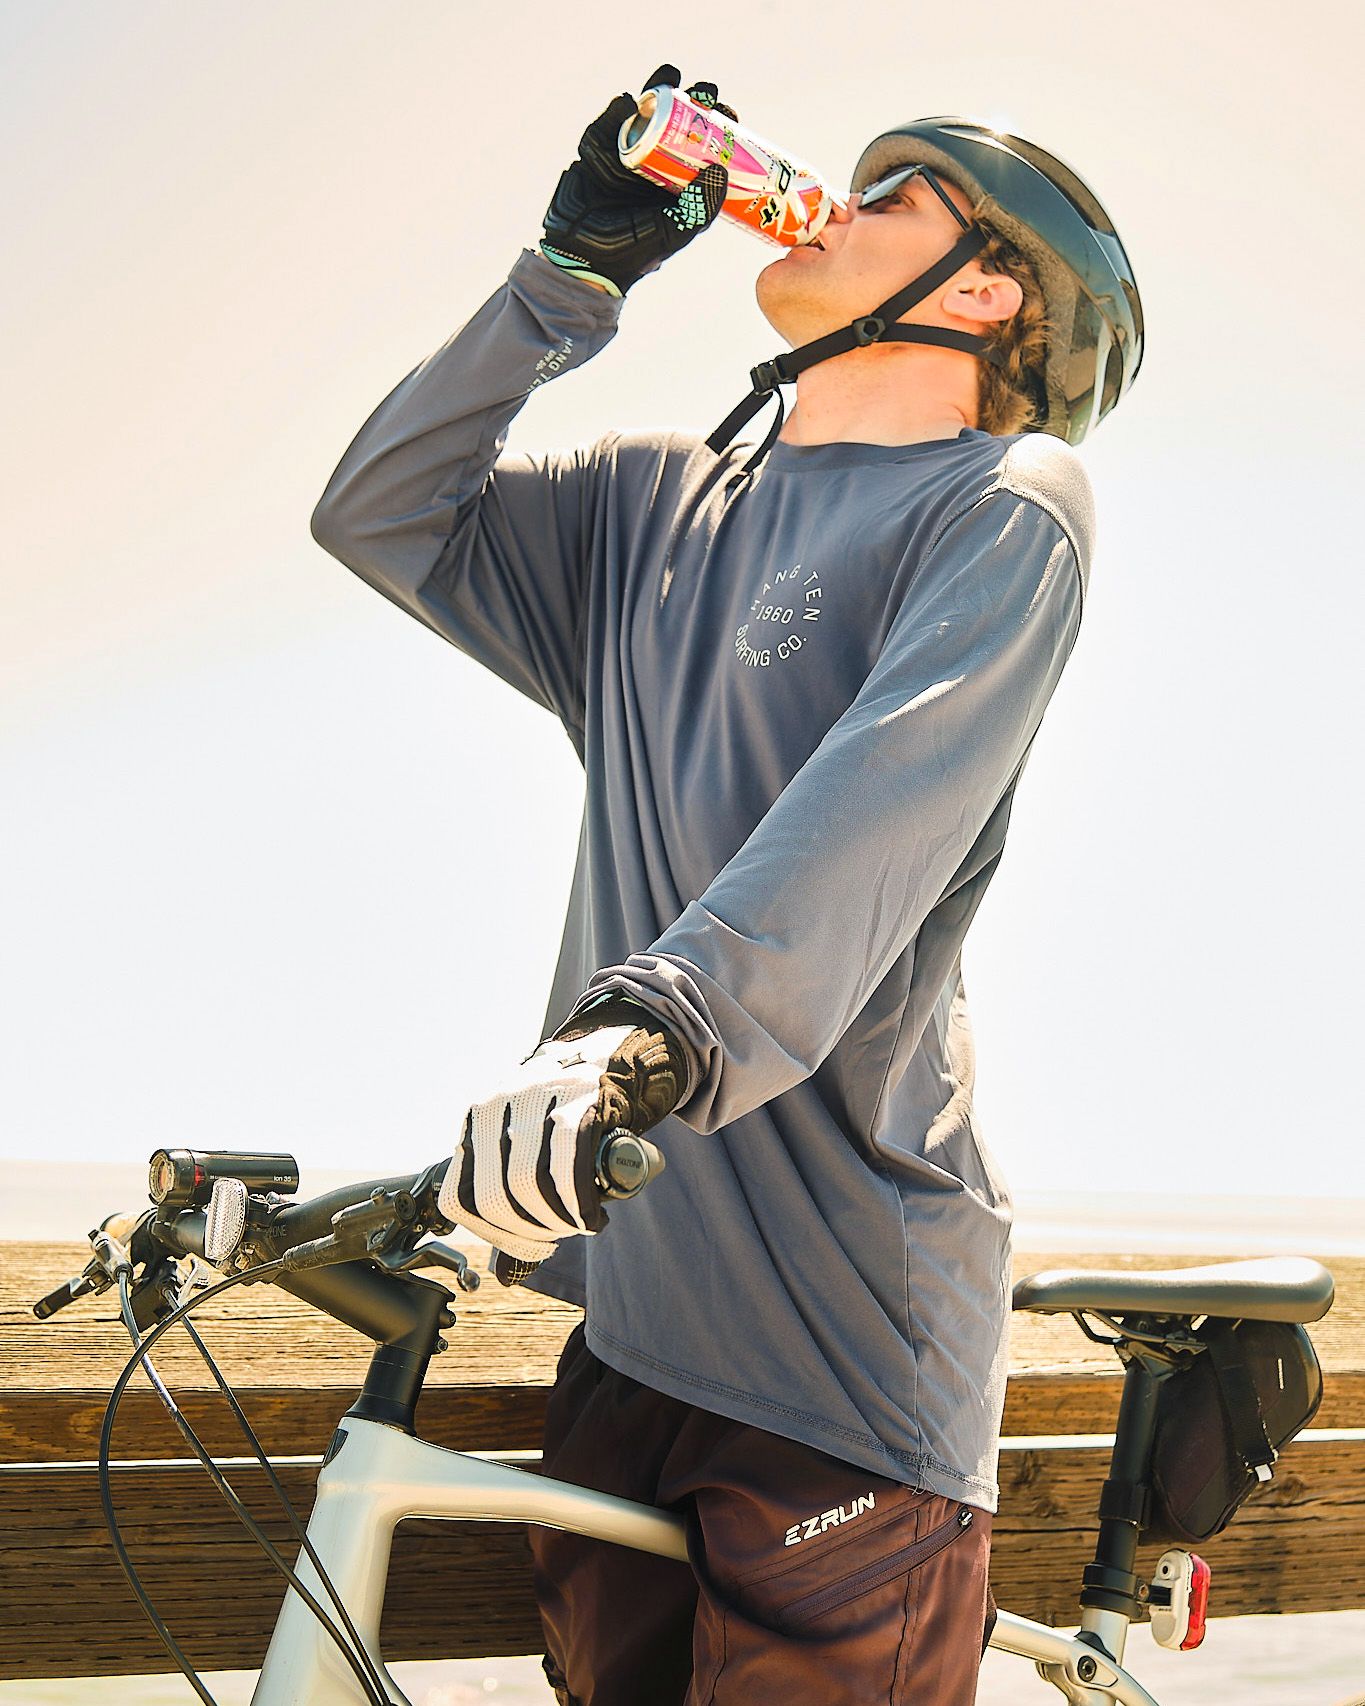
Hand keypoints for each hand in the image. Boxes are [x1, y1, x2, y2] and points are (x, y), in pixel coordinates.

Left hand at [436, 1000, 686, 1263]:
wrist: (614, 1053)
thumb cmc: (570, 1108)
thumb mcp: (526, 1134)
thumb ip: (509, 1183)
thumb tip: (505, 1269)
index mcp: (477, 1116)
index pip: (461, 1197)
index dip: (493, 1233)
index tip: (524, 1243)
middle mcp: (499, 1103)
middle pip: (496, 1196)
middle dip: (529, 1231)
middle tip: (558, 1235)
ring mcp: (539, 1098)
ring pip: (529, 1186)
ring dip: (557, 1222)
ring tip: (578, 1224)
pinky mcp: (580, 1099)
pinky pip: (569, 1169)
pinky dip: (581, 1206)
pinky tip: (593, 1216)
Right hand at [540, 64, 731, 296]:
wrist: (582, 259)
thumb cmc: (630, 251)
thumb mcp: (673, 231)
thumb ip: (699, 208)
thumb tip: (721, 170)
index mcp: (674, 181)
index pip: (699, 148)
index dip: (714, 129)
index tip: (729, 116)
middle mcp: (651, 163)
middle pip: (674, 122)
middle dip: (690, 103)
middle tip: (706, 92)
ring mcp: (622, 155)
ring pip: (642, 116)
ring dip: (655, 93)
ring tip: (671, 78)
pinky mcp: (595, 154)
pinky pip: (605, 127)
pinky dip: (616, 113)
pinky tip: (628, 103)